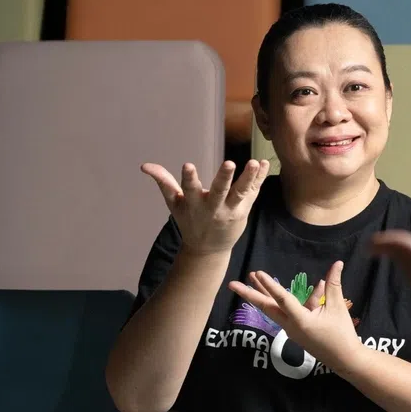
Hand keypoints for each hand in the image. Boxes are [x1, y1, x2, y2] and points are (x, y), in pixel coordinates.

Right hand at [142, 159, 269, 255]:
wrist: (208, 249)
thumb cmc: (189, 220)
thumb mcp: (174, 203)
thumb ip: (163, 182)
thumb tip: (144, 165)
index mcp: (194, 204)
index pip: (189, 189)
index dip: (188, 178)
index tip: (187, 165)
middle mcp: (213, 207)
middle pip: (220, 191)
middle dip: (224, 178)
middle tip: (230, 163)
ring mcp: (230, 210)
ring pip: (241, 193)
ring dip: (248, 177)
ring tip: (255, 163)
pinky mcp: (243, 211)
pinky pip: (253, 193)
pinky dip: (260, 179)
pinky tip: (266, 163)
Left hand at [228, 260, 358, 367]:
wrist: (345, 359)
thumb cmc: (342, 334)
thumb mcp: (337, 307)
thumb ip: (333, 285)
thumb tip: (337, 263)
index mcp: (300, 320)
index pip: (282, 299)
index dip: (270, 285)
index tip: (258, 274)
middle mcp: (291, 326)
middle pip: (266, 307)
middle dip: (249, 294)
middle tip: (232, 284)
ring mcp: (291, 330)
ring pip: (274, 309)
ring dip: (264, 294)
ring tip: (253, 278)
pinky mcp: (295, 332)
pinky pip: (288, 313)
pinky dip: (289, 301)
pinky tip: (308, 289)